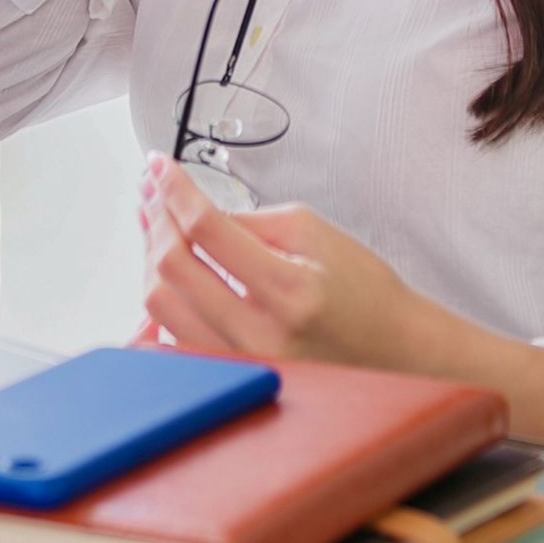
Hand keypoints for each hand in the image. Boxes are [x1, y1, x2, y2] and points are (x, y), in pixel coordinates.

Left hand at [130, 155, 427, 369]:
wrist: (392, 350)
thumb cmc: (364, 291)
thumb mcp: (313, 232)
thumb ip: (247, 220)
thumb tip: (190, 210)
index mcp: (288, 289)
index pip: (208, 229)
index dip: (175, 190)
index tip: (158, 167)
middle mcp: (261, 334)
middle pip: (173, 269)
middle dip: (156, 218)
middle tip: (153, 191)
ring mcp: (243, 362)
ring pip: (161, 306)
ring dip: (150, 256)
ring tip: (155, 222)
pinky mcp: (232, 376)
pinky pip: (172, 336)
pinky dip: (162, 297)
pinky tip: (162, 270)